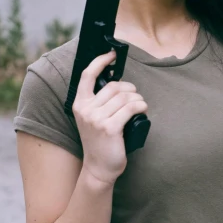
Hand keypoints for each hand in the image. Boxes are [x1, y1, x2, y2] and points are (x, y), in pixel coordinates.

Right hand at [72, 50, 148, 184]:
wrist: (99, 168)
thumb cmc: (100, 142)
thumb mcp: (92, 119)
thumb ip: (98, 101)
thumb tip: (118, 83)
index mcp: (79, 104)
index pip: (87, 75)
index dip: (100, 61)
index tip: (112, 54)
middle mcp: (86, 110)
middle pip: (114, 86)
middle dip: (130, 89)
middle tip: (135, 98)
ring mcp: (96, 119)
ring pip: (125, 96)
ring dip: (138, 99)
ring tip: (139, 106)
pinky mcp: (110, 128)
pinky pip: (131, 107)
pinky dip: (141, 106)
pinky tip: (143, 110)